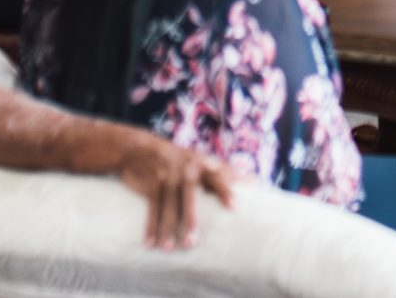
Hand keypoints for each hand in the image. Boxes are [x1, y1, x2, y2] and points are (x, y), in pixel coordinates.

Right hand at [112, 132, 236, 248]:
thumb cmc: (181, 160)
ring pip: (168, 205)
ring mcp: (167, 176)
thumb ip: (224, 172)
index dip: (226, 190)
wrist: (140, 148)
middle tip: (192, 242)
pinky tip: (150, 243)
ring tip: (170, 248)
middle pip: (189, 195)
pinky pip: (152, 208)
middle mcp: (186, 169)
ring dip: (167, 228)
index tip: (234, 207)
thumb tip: (255, 182)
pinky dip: (150, 226)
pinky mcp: (152, 184)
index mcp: (203, 164)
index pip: (218, 177)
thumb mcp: (201, 161)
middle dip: (190, 218)